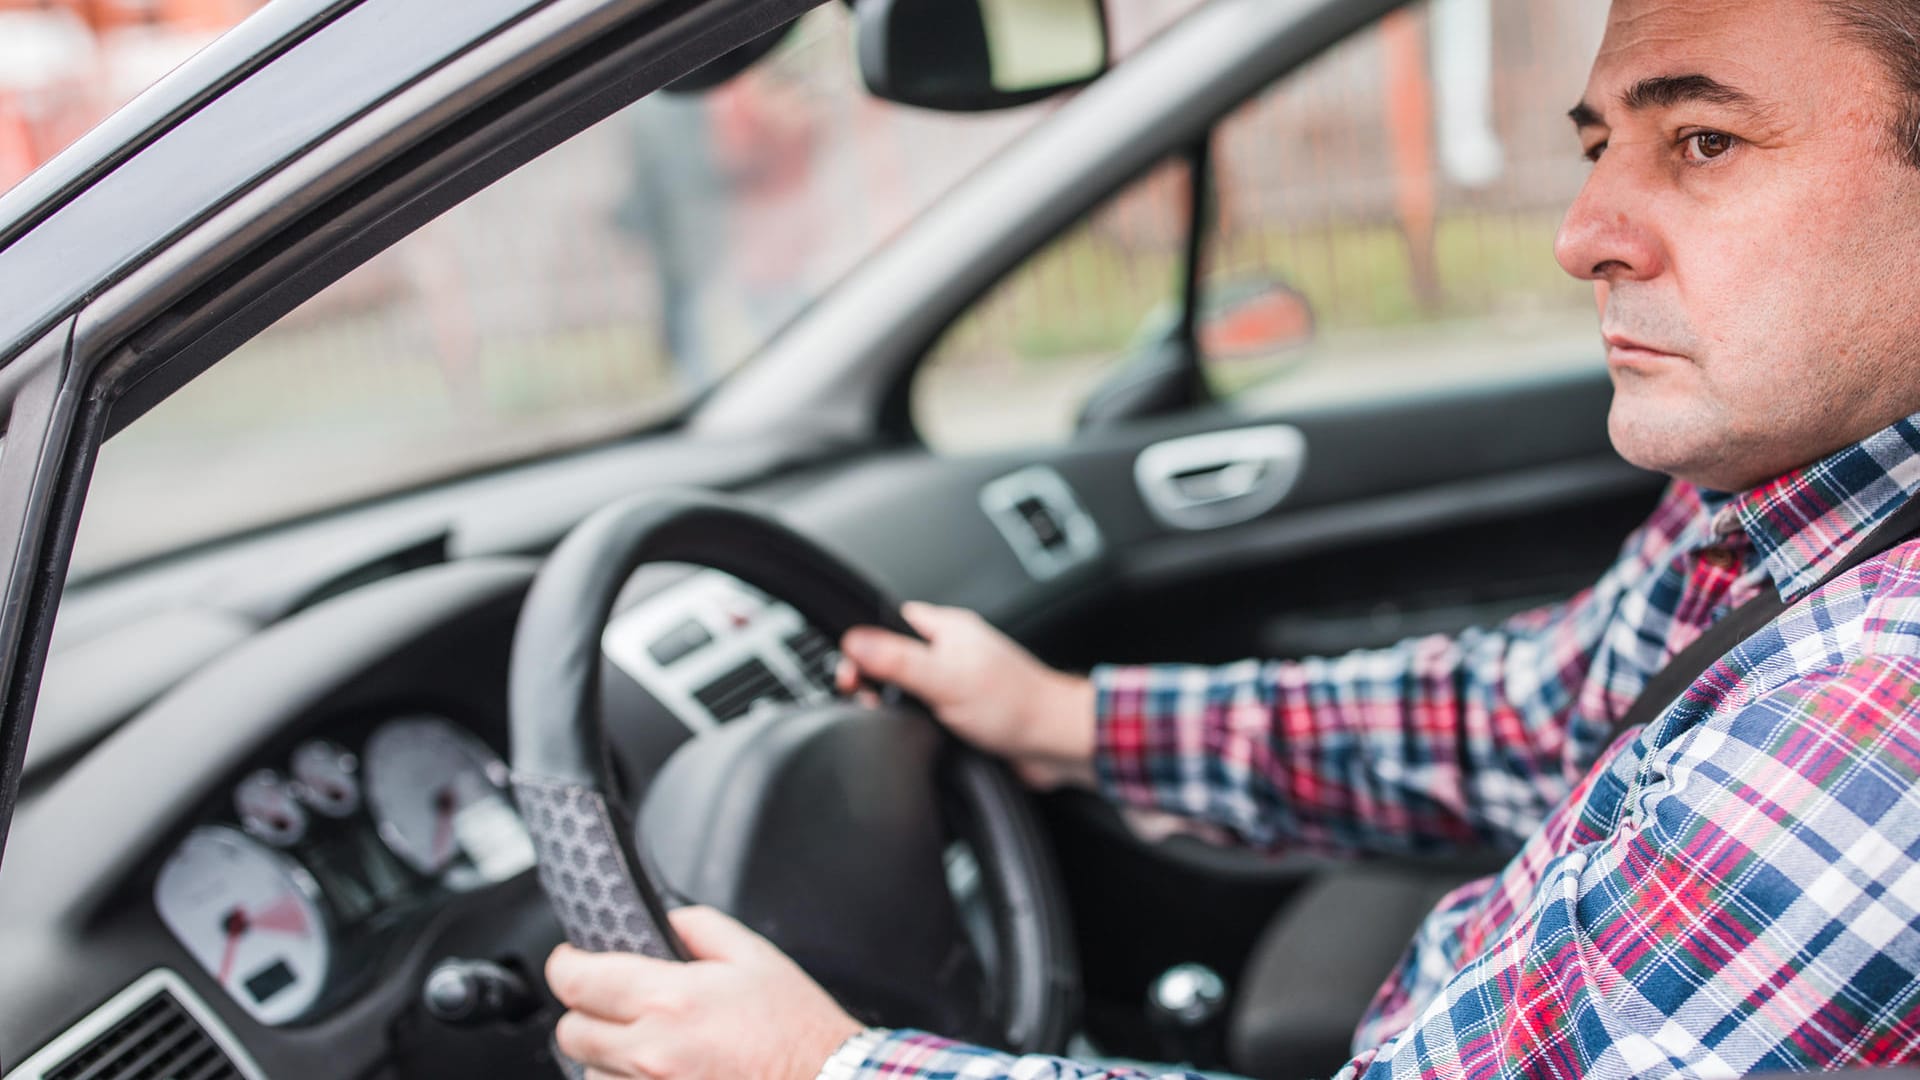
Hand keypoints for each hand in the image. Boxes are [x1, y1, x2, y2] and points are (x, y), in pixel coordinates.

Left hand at [546, 906, 861, 1079]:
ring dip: (608, 1057)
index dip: (567, 965)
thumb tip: (664, 921)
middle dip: (586, 1012)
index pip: (575, 980)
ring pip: (589, 1074)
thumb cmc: (798, 1031)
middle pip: (570, 1033)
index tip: (574, 961)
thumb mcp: (755, 956)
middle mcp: (650, 1053)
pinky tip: (664, 1072)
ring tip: (651, 1046)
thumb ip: (699, 927)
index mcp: (669, 999)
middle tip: (616, 1004)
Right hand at [837, 602, 1096, 789]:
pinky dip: (911, 726)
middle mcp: (950, 653)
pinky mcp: (959, 715)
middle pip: (891, 659)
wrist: (1055, 745)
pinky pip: (921, 716)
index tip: (848, 671)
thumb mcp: (946, 678)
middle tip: (864, 700)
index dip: (862, 644)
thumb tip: (853, 642)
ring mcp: (954, 684)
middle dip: (873, 680)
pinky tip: (910, 734)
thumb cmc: (1016, 704)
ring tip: (888, 717)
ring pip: (905, 691)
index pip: (887, 623)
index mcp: (947, 629)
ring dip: (893, 706)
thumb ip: (897, 660)